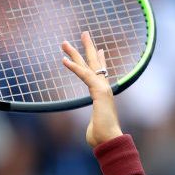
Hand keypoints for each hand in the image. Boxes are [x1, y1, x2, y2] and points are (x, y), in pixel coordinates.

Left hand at [62, 32, 122, 148]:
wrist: (109, 141)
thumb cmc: (101, 138)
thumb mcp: (94, 127)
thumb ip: (93, 124)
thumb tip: (92, 131)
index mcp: (102, 96)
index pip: (100, 74)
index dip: (99, 61)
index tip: (99, 50)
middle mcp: (104, 89)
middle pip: (95, 64)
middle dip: (87, 48)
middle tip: (83, 33)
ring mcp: (102, 89)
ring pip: (88, 65)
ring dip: (75, 52)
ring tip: (64, 42)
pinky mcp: (99, 92)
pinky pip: (84, 75)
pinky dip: (74, 67)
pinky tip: (64, 60)